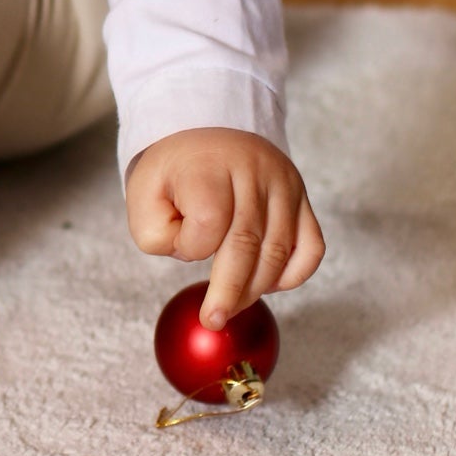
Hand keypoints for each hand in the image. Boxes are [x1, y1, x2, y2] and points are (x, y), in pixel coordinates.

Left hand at [125, 127, 324, 329]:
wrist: (206, 136)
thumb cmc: (174, 173)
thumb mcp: (144, 194)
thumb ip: (157, 235)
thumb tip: (193, 260)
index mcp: (209, 163)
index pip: (208, 221)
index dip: (192, 246)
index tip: (181, 247)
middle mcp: (254, 169)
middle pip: (248, 243)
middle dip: (230, 291)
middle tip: (213, 319)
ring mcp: (284, 183)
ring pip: (279, 251)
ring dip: (256, 288)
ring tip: (231, 304)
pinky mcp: (303, 199)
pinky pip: (311, 248)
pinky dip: (293, 275)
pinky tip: (267, 283)